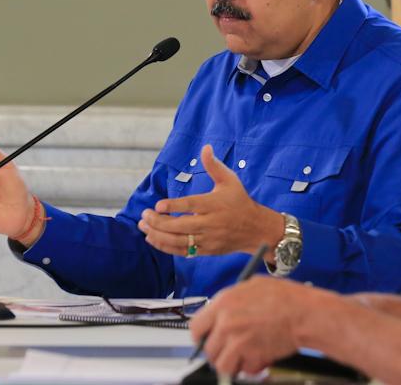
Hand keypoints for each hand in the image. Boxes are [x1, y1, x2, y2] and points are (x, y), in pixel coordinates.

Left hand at [137, 144, 284, 258]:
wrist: (256, 229)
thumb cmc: (240, 201)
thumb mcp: (230, 180)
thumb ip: (214, 165)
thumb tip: (205, 147)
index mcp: (215, 204)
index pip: (192, 205)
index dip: (174, 206)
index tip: (158, 205)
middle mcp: (211, 223)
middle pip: (181, 226)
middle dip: (159, 222)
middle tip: (144, 215)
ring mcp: (208, 239)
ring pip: (180, 241)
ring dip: (158, 235)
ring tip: (143, 226)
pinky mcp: (206, 250)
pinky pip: (183, 252)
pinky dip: (166, 247)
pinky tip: (153, 239)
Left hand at [190, 276, 338, 375]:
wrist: (304, 314)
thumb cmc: (286, 298)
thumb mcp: (253, 285)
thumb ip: (233, 299)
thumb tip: (224, 310)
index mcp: (223, 302)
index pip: (196, 326)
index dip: (202, 336)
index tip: (208, 340)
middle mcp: (225, 321)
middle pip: (208, 349)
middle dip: (220, 352)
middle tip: (232, 351)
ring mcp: (235, 339)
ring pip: (221, 363)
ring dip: (233, 363)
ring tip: (246, 357)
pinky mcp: (249, 355)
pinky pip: (242, 370)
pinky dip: (250, 369)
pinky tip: (259, 359)